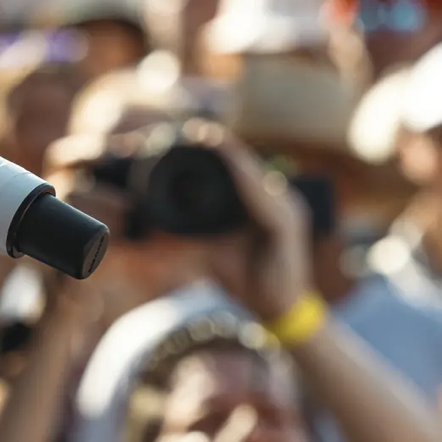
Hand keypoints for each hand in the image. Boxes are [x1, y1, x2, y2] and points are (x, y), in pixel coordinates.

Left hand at [195, 123, 311, 322]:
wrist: (274, 311)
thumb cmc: (243, 277)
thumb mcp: (210, 248)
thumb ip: (190, 231)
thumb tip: (152, 218)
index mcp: (264, 203)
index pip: (239, 169)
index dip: (216, 151)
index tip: (190, 135)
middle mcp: (280, 199)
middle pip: (247, 165)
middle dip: (219, 147)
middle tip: (192, 131)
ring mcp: (289, 209)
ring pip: (255, 175)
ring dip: (230, 156)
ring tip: (206, 138)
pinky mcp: (290, 224)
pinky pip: (263, 197)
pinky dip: (244, 178)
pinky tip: (228, 163)